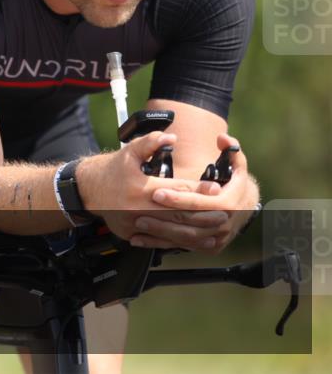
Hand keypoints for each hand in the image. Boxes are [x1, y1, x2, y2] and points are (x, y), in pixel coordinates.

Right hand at [77, 132, 226, 244]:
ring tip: (214, 228)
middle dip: (203, 213)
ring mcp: (134, 224)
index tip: (216, 188)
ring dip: (196, 231)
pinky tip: (194, 239)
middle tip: (224, 212)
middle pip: (178, 215)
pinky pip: (159, 241)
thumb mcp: (130, 151)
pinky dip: (180, 241)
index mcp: (140, 188)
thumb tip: (171, 136)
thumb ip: (151, 141)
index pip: (177, 190)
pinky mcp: (131, 234)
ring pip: (172, 232)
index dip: (198, 188)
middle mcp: (138, 209)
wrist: (86, 189)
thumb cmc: (111, 169)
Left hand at [135, 134, 259, 254]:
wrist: (246, 207)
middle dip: (163, 218)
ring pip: (184, 238)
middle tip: (139, 213)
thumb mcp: (238, 165)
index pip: (199, 203)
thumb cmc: (235, 182)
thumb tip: (223, 138)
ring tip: (138, 225)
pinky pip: (183, 247)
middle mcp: (223, 224)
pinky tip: (141, 240)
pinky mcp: (209, 247)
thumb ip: (231, 149)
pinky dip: (162, 245)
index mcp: (228, 204)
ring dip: (160, 234)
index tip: (156, 193)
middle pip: (189, 223)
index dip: (177, 198)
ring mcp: (216, 238)